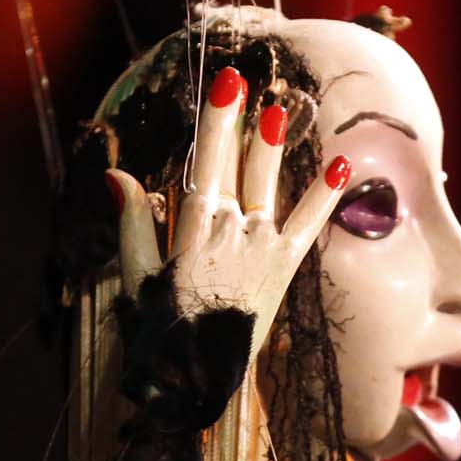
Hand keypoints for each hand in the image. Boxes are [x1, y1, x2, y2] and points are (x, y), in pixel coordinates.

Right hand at [106, 66, 350, 358]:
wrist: (200, 382)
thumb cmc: (162, 331)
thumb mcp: (138, 276)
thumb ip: (133, 224)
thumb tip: (117, 176)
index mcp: (193, 229)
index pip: (206, 162)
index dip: (217, 120)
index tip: (225, 84)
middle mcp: (232, 231)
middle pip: (236, 166)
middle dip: (239, 121)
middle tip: (245, 78)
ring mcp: (262, 248)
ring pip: (267, 186)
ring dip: (272, 148)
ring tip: (280, 110)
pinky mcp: (284, 268)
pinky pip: (308, 224)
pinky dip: (324, 194)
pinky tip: (343, 164)